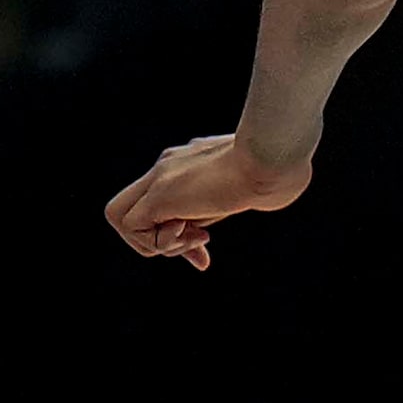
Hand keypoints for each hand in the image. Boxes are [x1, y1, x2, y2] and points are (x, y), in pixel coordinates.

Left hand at [105, 133, 310, 270]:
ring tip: (201, 237)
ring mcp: (161, 176)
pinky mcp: (160, 193)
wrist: (276, 158)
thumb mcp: (250, 185)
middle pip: (131, 207)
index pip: (164, 200)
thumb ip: (233, 194)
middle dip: (154, 237)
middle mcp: (170, 164)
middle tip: (196, 242)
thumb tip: (266, 196)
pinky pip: (133, 227)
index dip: (177, 228)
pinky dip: (161, 243)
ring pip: (124, 220)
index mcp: (191, 160)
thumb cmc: (279, 171)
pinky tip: (199, 233)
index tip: (206, 242)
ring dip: (161, 244)